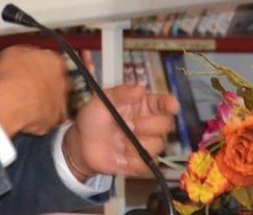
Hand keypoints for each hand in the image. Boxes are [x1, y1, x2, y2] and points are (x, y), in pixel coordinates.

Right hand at [0, 45, 69, 135]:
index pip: (52, 60)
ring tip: (26, 100)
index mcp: (54, 61)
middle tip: (29, 84)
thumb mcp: (12, 52)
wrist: (9, 102)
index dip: (40, 65)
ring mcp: (60, 101)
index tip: (32, 67)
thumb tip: (25, 54)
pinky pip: (48, 116)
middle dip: (45, 82)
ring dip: (43, 99)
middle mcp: (62, 81)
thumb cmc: (10, 78)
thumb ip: (26, 52)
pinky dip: (39, 115)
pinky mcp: (54, 118)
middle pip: (56, 80)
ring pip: (54, 99)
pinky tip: (26, 112)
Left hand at [62, 84, 178, 179]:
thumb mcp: (101, 101)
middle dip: (147, 126)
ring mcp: (146, 143)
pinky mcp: (142, 162)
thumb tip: (140, 89)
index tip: (172, 106)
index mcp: (142, 105)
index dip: (169, 104)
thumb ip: (120, 93)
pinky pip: (147, 164)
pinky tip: (119, 156)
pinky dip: (131, 161)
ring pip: (157, 145)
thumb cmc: (92, 119)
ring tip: (117, 142)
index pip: (162, 102)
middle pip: (166, 125)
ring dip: (135, 145)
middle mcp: (148, 123)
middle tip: (128, 126)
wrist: (81, 146)